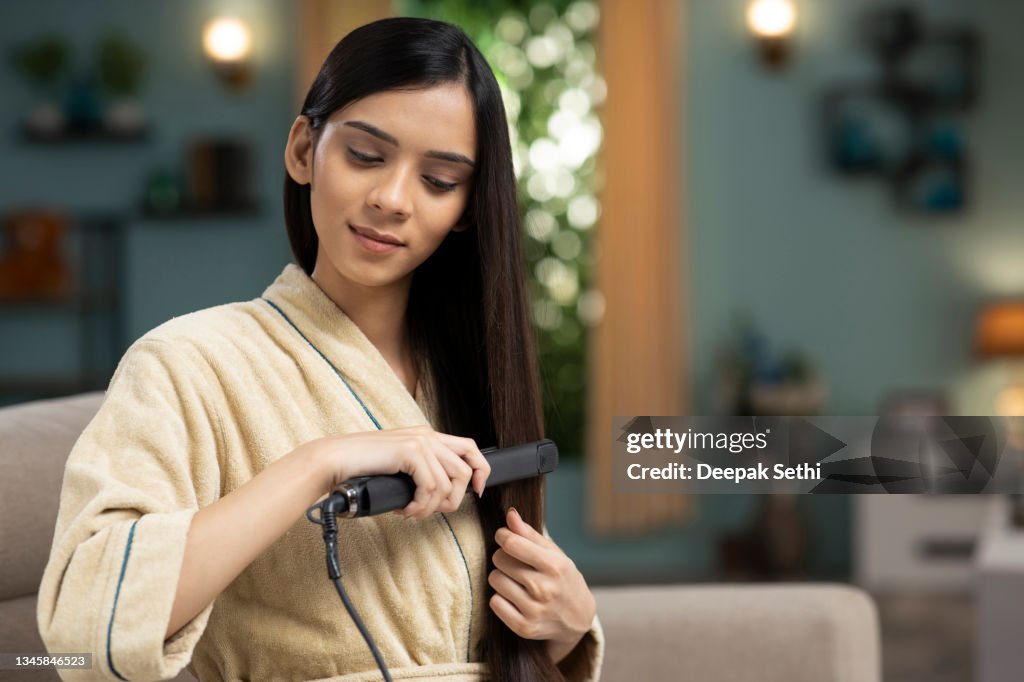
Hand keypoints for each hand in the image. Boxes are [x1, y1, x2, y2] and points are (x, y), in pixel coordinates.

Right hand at [307, 426, 489, 518]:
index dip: (481, 470)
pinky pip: (431, 487)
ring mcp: (419, 441)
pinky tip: (407, 510)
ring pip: (448, 483)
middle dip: (454, 498)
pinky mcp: (409, 451)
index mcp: (427, 435)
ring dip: (432, 507)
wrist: (336, 460)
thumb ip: (421, 472)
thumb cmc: (363, 467)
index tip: (477, 491)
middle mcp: (427, 435)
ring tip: (413, 512)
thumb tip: (442, 497)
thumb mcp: (400, 467)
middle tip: (433, 510)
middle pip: (464, 470)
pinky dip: (421, 505)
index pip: (469, 447)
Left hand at [488, 508, 596, 661]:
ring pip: (495, 579)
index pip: (512, 543)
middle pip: (500, 560)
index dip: (502, 536)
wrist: (578, 618)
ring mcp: (534, 610)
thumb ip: (530, 534)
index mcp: (554, 566)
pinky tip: (514, 597)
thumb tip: (510, 515)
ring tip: (515, 580)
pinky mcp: (524, 627)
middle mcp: (544, 589)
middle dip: (503, 556)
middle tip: (515, 562)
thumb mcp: (555, 554)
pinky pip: (494, 602)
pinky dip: (500, 597)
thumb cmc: (564, 579)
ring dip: (501, 576)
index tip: (503, 536)